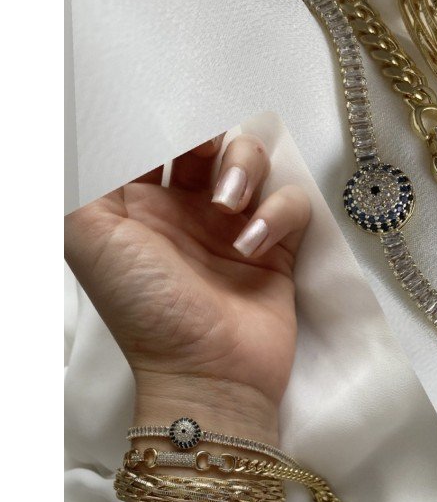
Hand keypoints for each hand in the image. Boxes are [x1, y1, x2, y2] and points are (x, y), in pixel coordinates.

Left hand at [65, 133, 310, 440]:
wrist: (207, 375)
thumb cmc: (145, 308)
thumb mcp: (89, 238)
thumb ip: (82, 180)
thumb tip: (97, 132)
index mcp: (141, 204)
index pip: (156, 142)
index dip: (167, 126)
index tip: (175, 129)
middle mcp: (188, 210)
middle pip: (210, 142)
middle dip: (213, 138)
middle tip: (210, 153)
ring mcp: (235, 227)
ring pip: (255, 162)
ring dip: (246, 169)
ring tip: (230, 208)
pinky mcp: (278, 247)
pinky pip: (290, 203)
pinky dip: (277, 214)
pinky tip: (254, 245)